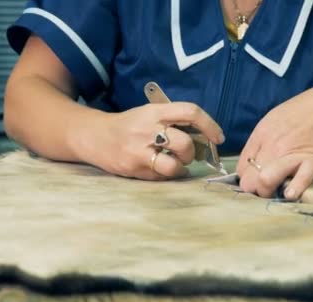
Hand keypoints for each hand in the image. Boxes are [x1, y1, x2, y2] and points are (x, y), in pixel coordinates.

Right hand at [74, 102, 224, 179]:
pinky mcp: (133, 169)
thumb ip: (173, 121)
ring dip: (180, 167)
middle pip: (184, 143)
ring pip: (173, 165)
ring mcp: (138, 151)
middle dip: (191, 152)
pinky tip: (159, 168)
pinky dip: (166, 175)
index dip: (209, 125)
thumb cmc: (129, 125)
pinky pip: (160, 177)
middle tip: (187, 154)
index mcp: (154, 112)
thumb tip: (206, 138)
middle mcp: (147, 129)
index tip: (218, 137)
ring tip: (174, 163)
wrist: (94, 136)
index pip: (190, 112)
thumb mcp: (149, 113)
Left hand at [237, 78, 312, 199]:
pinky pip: (297, 182)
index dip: (249, 179)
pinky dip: (293, 191)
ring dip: (269, 193)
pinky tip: (292, 193)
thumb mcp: (278, 118)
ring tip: (279, 192)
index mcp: (263, 133)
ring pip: (264, 182)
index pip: (242, 168)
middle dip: (256, 190)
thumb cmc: (311, 110)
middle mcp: (273, 145)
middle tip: (270, 190)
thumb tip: (254, 162)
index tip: (258, 182)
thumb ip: (265, 140)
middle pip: (249, 180)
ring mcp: (292, 154)